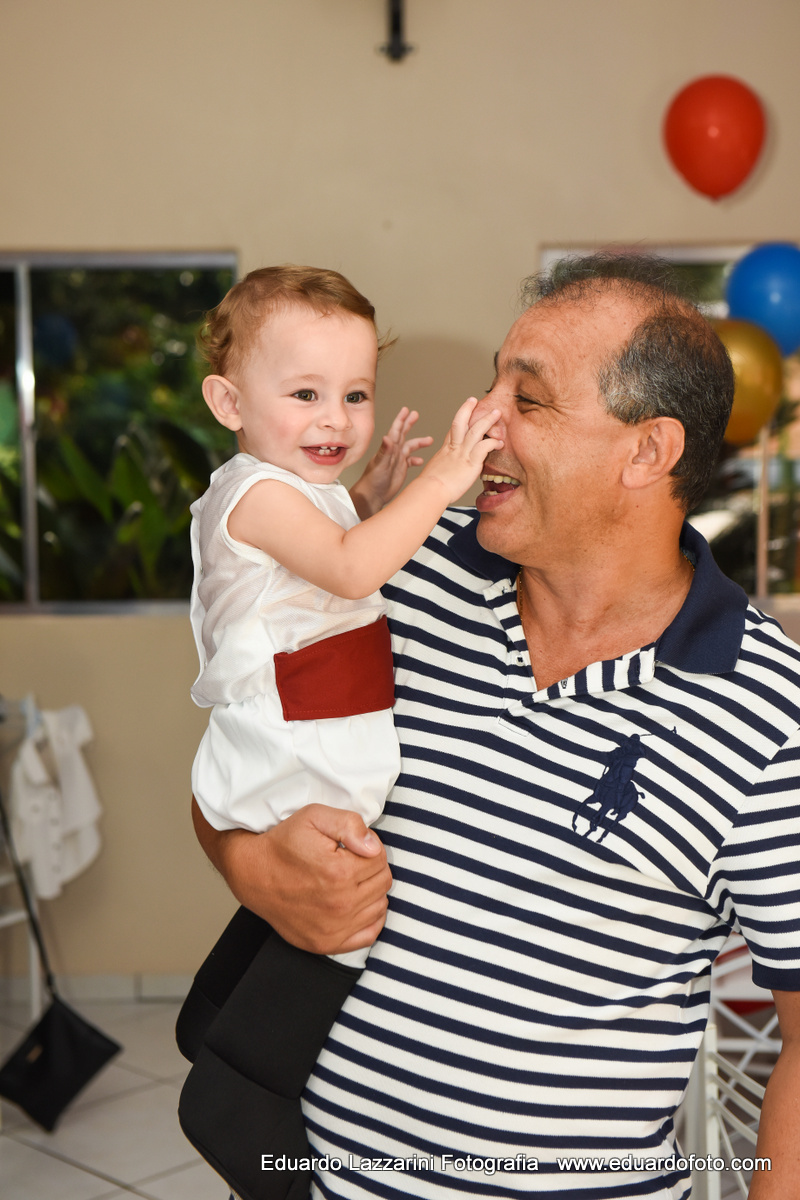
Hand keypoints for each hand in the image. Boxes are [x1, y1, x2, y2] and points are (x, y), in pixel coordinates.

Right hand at [192, 799, 391, 954]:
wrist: (252, 873)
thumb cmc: (283, 843)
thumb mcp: (314, 817)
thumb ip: (349, 824)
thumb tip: (373, 846)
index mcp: (340, 872)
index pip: (380, 858)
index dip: (368, 846)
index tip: (350, 845)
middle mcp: (339, 905)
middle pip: (382, 882)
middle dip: (372, 868)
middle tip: (350, 860)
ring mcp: (333, 929)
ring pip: (379, 906)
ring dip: (371, 891)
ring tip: (349, 880)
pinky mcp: (326, 943)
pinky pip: (369, 934)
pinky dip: (370, 919)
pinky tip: (356, 904)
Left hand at [350, 407, 433, 518]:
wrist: (373, 495)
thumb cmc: (373, 480)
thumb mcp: (380, 464)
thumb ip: (385, 451)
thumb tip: (388, 437)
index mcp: (388, 448)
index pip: (395, 431)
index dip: (401, 420)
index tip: (406, 410)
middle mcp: (393, 452)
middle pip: (402, 434)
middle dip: (409, 424)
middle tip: (415, 414)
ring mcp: (397, 460)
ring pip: (409, 447)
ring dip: (419, 442)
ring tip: (429, 440)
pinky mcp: (400, 469)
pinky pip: (410, 461)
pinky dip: (416, 459)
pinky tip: (421, 461)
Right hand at [417, 398, 503, 503]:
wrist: (430, 491)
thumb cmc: (428, 488)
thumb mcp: (432, 474)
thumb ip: (440, 472)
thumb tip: (442, 477)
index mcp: (444, 451)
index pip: (452, 430)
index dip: (459, 419)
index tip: (465, 410)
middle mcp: (453, 449)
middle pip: (460, 422)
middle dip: (468, 409)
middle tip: (475, 400)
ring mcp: (462, 454)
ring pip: (475, 430)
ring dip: (487, 420)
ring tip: (497, 413)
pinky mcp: (471, 463)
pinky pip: (484, 447)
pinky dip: (493, 442)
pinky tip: (500, 442)